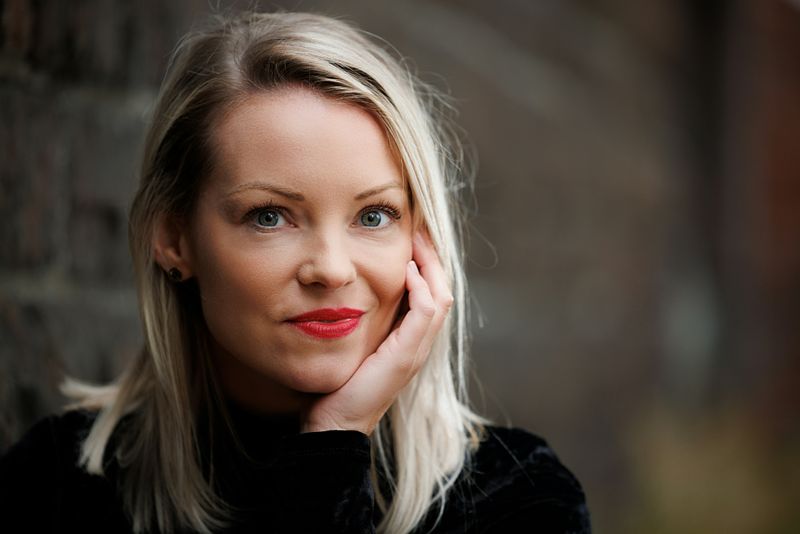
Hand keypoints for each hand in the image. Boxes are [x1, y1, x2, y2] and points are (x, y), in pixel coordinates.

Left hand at [301, 232, 453, 434]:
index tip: (413, 238)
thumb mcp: (354, 343)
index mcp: (410, 339)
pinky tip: (406, 269)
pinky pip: (426, 312)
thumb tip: (351, 289)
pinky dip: (420, 288)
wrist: (335, 421)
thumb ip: (362, 320)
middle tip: (420, 230)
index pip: (431, 293)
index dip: (426, 265)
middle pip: (443, 290)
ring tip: (417, 241)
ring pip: (441, 297)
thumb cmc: (340, 384)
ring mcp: (417, 350)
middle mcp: (419, 343)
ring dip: (431, 266)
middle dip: (433, 258)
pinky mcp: (407, 355)